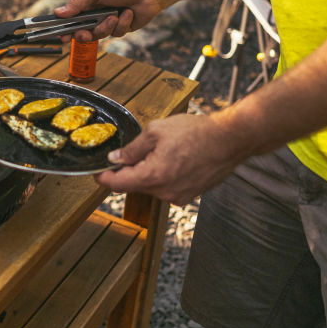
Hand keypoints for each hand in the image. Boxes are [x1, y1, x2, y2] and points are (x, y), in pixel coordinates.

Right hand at [54, 0, 164, 41]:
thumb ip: (77, 2)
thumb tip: (59, 13)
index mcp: (87, 1)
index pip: (71, 17)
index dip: (65, 27)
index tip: (61, 35)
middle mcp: (96, 12)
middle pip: (83, 31)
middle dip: (83, 34)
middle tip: (84, 33)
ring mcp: (109, 21)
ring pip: (100, 34)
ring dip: (106, 26)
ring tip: (115, 15)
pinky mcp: (122, 27)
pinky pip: (117, 33)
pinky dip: (123, 24)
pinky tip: (129, 13)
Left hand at [94, 113, 245, 204]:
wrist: (229, 140)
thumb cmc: (196, 132)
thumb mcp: (157, 130)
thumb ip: (133, 147)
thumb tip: (116, 158)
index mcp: (152, 176)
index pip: (117, 184)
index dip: (103, 177)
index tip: (97, 172)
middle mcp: (164, 192)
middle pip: (135, 185)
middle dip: (130, 170)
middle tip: (133, 150)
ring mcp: (178, 197)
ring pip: (152, 186)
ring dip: (149, 171)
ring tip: (164, 150)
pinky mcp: (189, 196)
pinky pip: (167, 187)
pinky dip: (164, 175)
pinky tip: (175, 158)